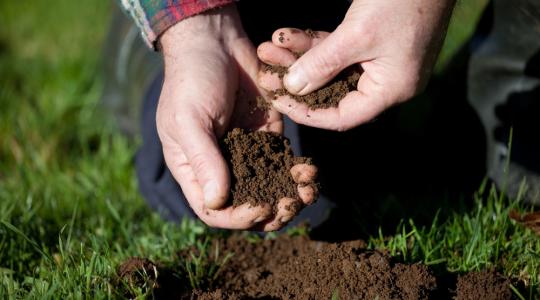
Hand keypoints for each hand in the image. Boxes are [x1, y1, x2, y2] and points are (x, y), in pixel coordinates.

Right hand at [157, 5, 315, 230]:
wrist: (215, 40)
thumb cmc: (191, 79)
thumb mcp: (189, 119)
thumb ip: (204, 160)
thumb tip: (217, 201)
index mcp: (193, 168)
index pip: (213, 210)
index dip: (237, 217)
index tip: (260, 207)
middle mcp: (220, 165)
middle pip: (246, 205)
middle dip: (271, 211)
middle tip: (291, 206)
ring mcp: (245, 151)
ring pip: (269, 187)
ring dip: (290, 195)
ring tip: (308, 190)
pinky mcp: (267, 134)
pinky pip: (283, 162)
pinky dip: (297, 171)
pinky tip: (309, 170)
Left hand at [257, 0, 454, 130]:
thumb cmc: (402, 1)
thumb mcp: (356, 35)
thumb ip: (322, 63)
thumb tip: (292, 87)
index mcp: (391, 90)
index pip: (342, 116)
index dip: (307, 112)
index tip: (278, 100)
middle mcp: (387, 82)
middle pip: (332, 91)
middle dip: (296, 79)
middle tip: (266, 72)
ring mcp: (381, 62)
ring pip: (331, 68)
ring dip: (300, 57)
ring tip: (269, 46)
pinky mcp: (374, 43)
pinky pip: (338, 50)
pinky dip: (314, 43)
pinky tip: (287, 35)